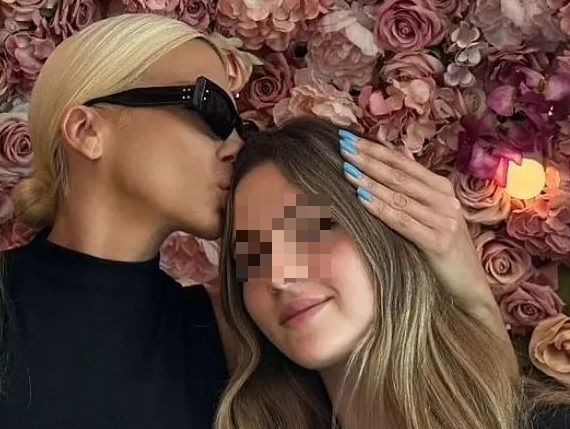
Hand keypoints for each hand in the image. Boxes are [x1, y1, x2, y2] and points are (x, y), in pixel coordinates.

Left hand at [338, 130, 507, 340]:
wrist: (469, 287)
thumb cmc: (443, 250)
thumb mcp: (431, 214)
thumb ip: (415, 187)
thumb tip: (397, 153)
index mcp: (442, 189)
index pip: (403, 163)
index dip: (375, 149)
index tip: (348, 138)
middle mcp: (445, 200)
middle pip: (399, 175)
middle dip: (368, 159)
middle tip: (342, 146)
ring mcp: (444, 220)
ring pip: (399, 195)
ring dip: (370, 180)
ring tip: (346, 169)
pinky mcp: (438, 242)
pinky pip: (403, 221)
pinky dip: (380, 208)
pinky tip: (360, 198)